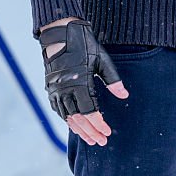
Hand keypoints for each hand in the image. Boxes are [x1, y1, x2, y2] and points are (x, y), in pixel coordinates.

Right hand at [39, 18, 128, 146]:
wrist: (60, 33)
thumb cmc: (84, 45)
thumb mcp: (102, 60)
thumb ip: (113, 80)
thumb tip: (124, 95)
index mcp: (80, 83)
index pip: (90, 112)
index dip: (99, 125)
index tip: (107, 133)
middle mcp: (65, 90)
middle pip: (78, 120)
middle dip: (91, 132)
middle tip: (101, 142)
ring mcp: (55, 90)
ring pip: (67, 118)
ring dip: (79, 130)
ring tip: (90, 138)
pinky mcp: (50, 89)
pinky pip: (59, 111)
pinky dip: (68, 120)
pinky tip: (76, 125)